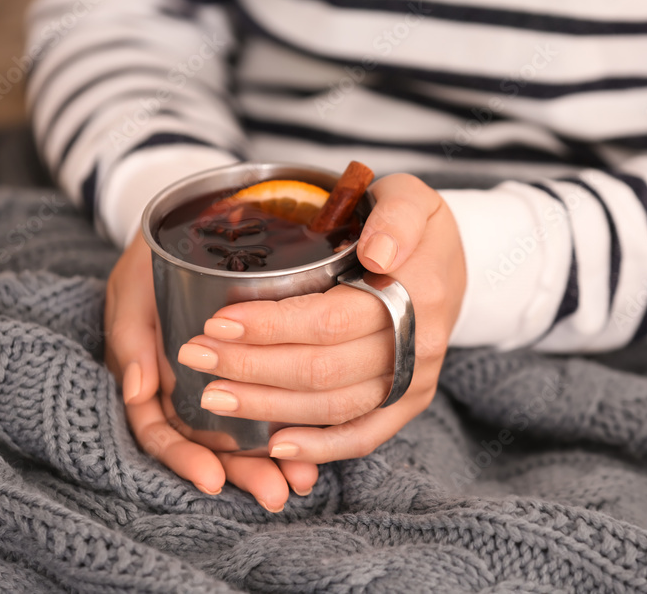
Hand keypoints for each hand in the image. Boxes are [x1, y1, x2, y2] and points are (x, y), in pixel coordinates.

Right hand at [104, 233, 318, 511]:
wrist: (192, 220)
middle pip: (209, 443)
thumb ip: (131, 335)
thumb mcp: (133, 287)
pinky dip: (292, 425)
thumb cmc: (154, 258)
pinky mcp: (256, 365)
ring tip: (301, 481)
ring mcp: (220, 379)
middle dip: (241, 472)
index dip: (184, 457)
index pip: (161, 430)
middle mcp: (185, 388)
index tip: (211, 479)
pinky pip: (270, 401)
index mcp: (149, 378)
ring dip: (271, 459)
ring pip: (242, 431)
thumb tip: (138, 391)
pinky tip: (316, 447)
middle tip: (275, 494)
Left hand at [178, 174, 465, 463]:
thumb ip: (394, 217)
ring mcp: (415, 381)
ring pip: (332, 408)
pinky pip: (363, 436)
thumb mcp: (410, 198)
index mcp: (416, 293)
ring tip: (212, 397)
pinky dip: (318, 447)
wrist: (453, 265)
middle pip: (321, 370)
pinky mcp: (408, 404)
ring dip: (267, 408)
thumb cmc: (416, 227)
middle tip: (194, 356)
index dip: (269, 327)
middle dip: (249, 368)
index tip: (216, 322)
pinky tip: (272, 445)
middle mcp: (417, 346)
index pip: (329, 320)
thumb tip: (378, 253)